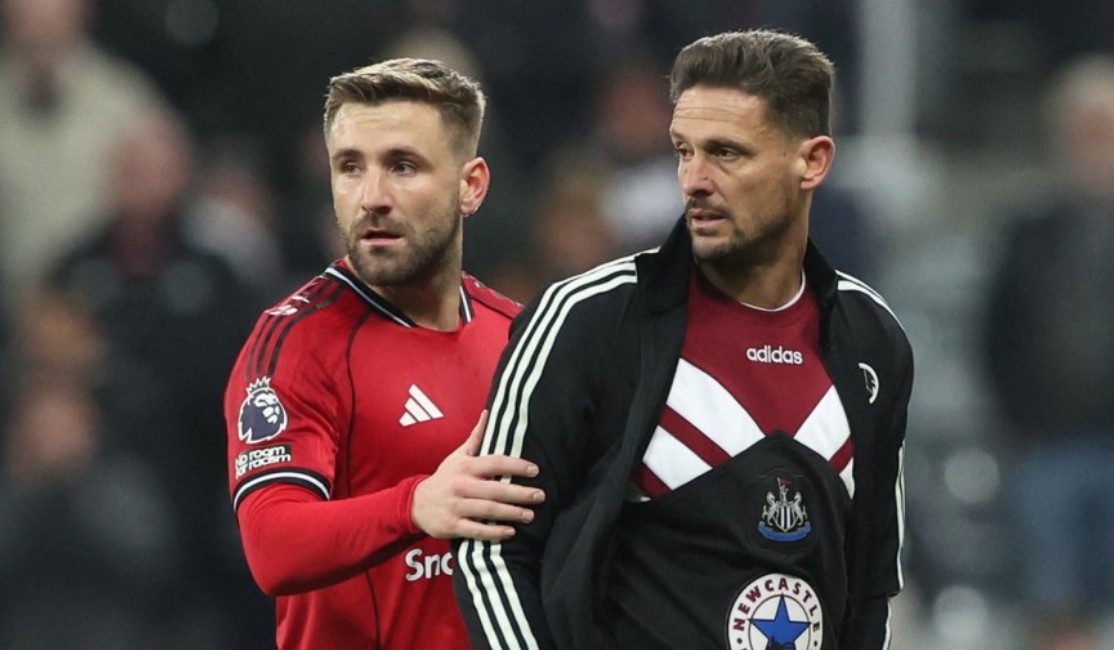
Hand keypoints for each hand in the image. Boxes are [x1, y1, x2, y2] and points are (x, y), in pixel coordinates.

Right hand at [412, 410, 545, 540]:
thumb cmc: (444, 478)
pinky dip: (493, 532)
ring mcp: (456, 507)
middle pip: (495, 489)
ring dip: (511, 513)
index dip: (516, 466)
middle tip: (540, 496)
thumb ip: (475, 438)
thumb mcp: (457, 456)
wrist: (415, 503)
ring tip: (530, 515)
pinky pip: (476, 530)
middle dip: (520, 493)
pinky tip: (510, 532)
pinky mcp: (452, 526)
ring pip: (488, 510)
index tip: (535, 470)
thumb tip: (488, 413)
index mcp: (465, 467)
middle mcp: (461, 485)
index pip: (494, 463)